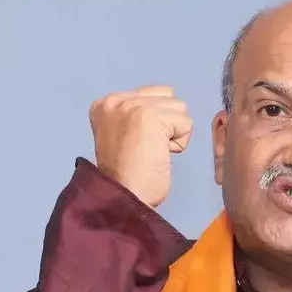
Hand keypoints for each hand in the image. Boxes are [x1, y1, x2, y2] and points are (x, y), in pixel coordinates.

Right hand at [89, 85, 192, 207]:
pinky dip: (179, 143)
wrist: (123, 197)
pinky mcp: (151, 116)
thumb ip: (138, 117)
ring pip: (179, 109)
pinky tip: (160, 155)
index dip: (156, 122)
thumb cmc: (127, 175)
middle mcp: (116, 100)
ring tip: (154, 151)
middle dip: (166, 124)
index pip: (153, 94)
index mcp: (105, 103)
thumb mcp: (124, 135)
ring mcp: (132, 106)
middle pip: (168, 98)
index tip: (138, 144)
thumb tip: (168, 109)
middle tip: (147, 148)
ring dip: (174, 133)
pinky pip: (186, 124)